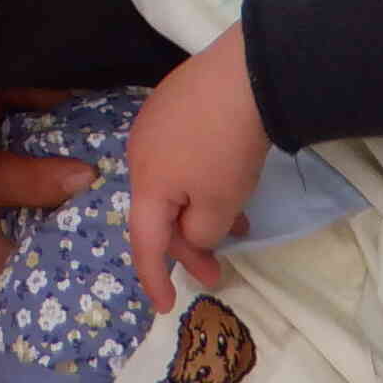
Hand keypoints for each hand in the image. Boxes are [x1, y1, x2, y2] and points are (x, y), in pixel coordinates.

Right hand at [126, 33, 270, 311]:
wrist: (244, 75)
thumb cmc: (227, 150)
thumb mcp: (219, 207)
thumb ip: (201, 235)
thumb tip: (193, 231)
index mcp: (145, 184)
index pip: (144, 243)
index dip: (154, 278)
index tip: (165, 307)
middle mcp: (139, 153)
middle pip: (158, 213)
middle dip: (189, 246)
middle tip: (219, 271)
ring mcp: (154, 123)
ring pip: (171, 184)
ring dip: (198, 212)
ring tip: (238, 225)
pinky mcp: (172, 102)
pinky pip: (179, 155)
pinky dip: (199, 180)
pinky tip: (228, 181)